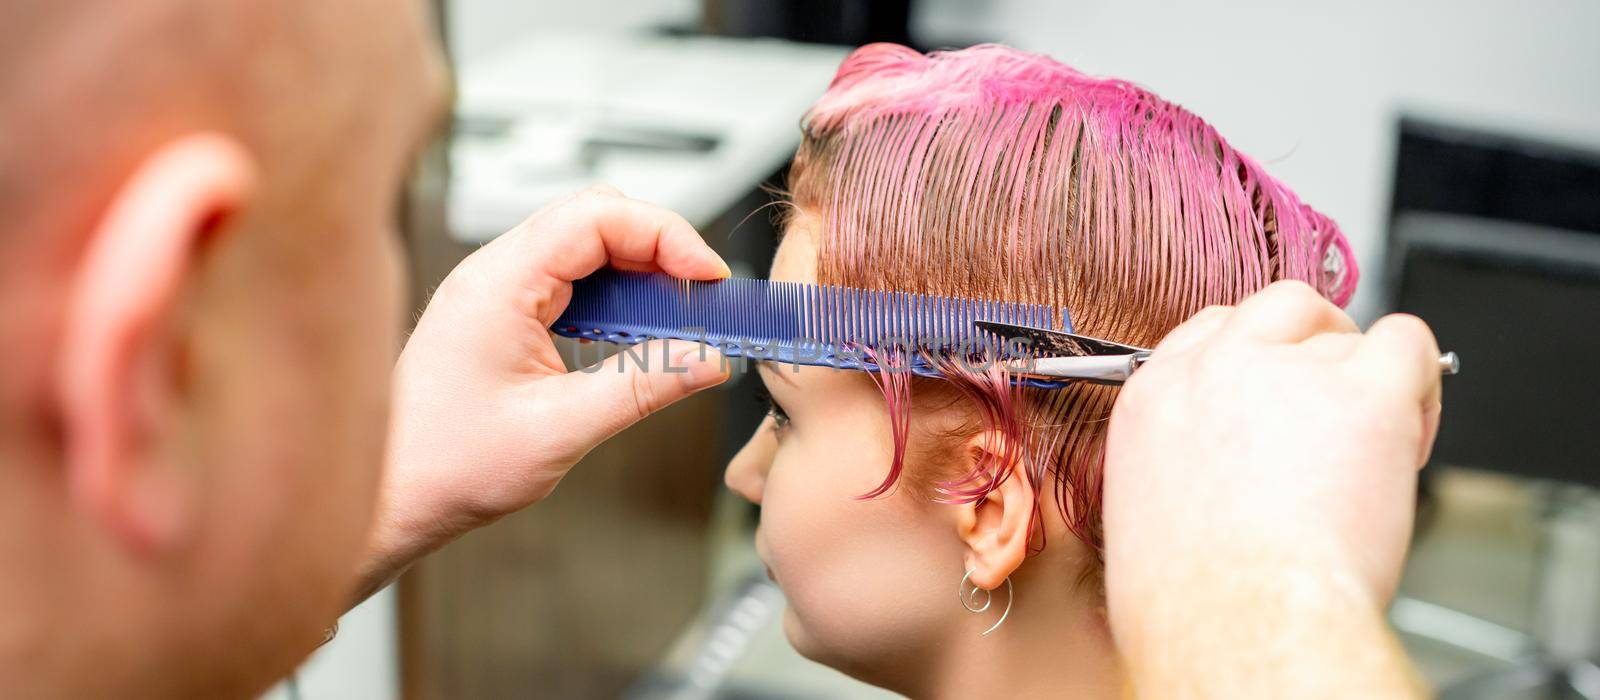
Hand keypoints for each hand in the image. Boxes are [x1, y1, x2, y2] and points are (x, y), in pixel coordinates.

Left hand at [358, 187, 730, 598]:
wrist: (385, 498)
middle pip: (597, 220)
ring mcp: (496, 293)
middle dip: (660, 251)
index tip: (708, 277)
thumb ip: (643, 386)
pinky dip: (614, 301)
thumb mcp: (560, 429)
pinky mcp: (502, 317)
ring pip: (587, 250)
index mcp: (499, 283)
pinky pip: (571, 283)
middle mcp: (494, 275)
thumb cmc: (442, 466)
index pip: (600, 217)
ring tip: (677, 323)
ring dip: (639, 278)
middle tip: (702, 301)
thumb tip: (707, 359)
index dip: (667, 236)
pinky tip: (635, 339)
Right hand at [1102, 281, 1441, 696]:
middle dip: (1316, 341)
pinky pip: (1409, 344)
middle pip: (1282, 306)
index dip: (1257, 356)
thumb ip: (1187, 459)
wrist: (1238, 618)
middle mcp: (1218, 368)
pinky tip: (1408, 436)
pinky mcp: (1365, 393)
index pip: (1211, 329)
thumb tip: (1231, 465)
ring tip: (1375, 457)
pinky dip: (1422, 383)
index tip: (1277, 388)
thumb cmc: (1198, 599)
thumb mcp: (1148, 511)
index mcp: (1156, 397)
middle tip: (1335, 398)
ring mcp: (1293, 372)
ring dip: (1371, 385)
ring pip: (1354, 338)